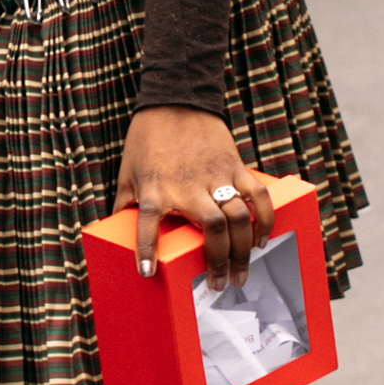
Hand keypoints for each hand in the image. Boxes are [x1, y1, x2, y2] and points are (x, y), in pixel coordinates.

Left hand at [114, 105, 275, 291]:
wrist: (175, 99)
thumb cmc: (147, 139)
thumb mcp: (127, 173)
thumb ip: (127, 204)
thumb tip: (118, 234)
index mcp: (155, 189)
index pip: (146, 223)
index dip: (146, 249)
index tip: (147, 273)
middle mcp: (187, 186)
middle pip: (212, 228)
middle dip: (219, 261)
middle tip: (219, 285)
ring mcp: (215, 176)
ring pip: (238, 217)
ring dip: (243, 249)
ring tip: (240, 273)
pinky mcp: (235, 166)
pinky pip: (257, 195)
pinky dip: (264, 219)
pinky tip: (262, 239)